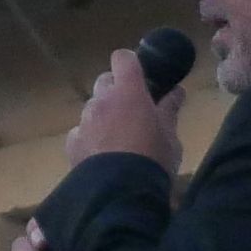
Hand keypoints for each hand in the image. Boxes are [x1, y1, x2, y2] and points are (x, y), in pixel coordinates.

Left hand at [64, 46, 181, 173]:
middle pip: (104, 80)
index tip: (141, 75)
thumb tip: (177, 91)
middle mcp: (102, 100)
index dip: (131, 63)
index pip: (123, 58)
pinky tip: (101, 155)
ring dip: (103, 114)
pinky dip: (90, 137)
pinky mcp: (72, 142)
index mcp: (129, 92)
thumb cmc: (153, 159)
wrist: (121, 192)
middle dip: (116, 89)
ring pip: (93, 107)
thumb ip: (170, 109)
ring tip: (117, 137)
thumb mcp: (170, 136)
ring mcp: (84, 121)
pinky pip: (81, 131)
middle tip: (132, 108)